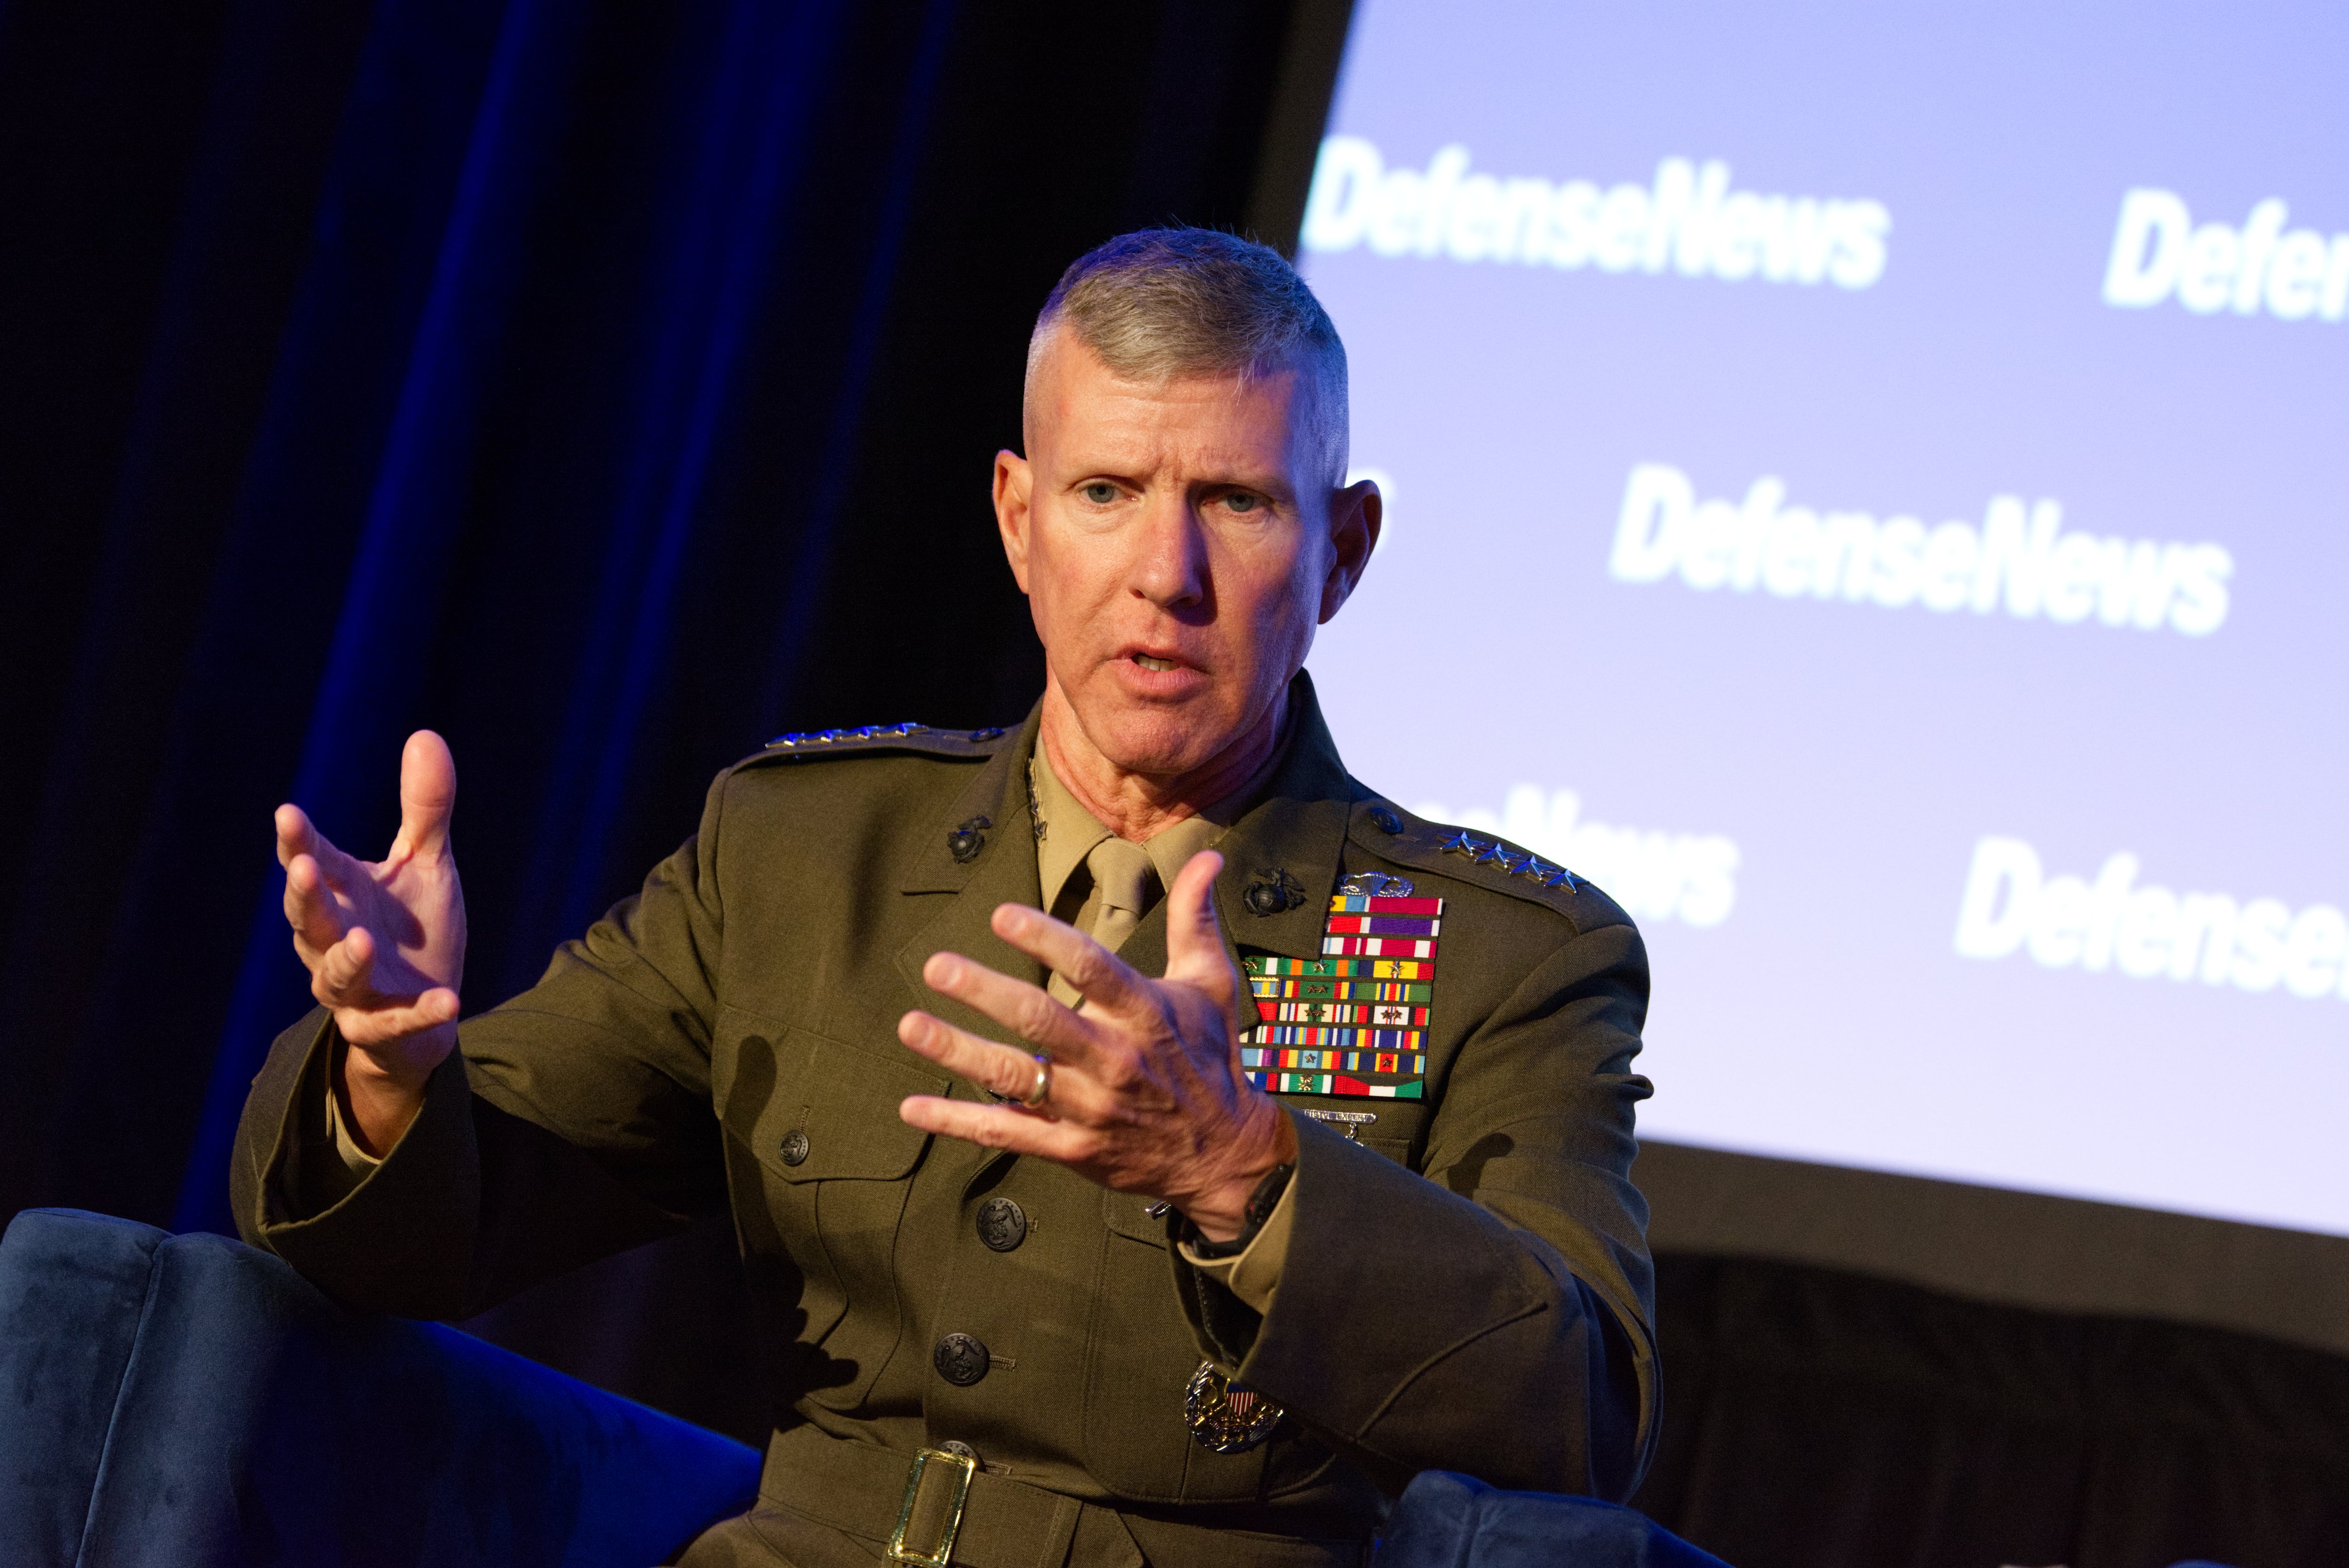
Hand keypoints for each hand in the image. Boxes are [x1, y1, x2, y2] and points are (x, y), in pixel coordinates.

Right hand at [277, 730, 466, 1154]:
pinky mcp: (382, 1026)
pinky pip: (394, 1024)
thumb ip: (424, 809)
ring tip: (361, 939)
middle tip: (304, 869)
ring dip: (345, 959)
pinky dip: (418, 1014)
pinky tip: (449, 1001)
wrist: (429, 1007)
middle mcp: (334, 941)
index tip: (288, 813)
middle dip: (304, 896)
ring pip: (335, 977)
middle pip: (309, 920)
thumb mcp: (427, 864)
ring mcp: (355, 988)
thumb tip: (425, 734)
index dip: (298, 842)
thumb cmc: (414, 929)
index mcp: (342, 895)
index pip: (312, 864)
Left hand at [896, 850, 1296, 1241]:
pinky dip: (958, 1122)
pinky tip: (913, 1108)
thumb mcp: (1212, 985)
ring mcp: (1090, 1108)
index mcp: (1144, 1013)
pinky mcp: (1072, 1148)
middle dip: (984, 992)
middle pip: (1040, 1021)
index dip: (1046, 940)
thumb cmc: (1210, 1057)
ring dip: (957, 1051)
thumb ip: (1196, 919)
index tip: (1001, 916)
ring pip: (1014, 1077)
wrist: (1224, 1155)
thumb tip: (1207, 859)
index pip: (1092, 969)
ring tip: (911, 1026)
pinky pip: (1008, 1132)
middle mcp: (1114, 1060)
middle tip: (938, 966)